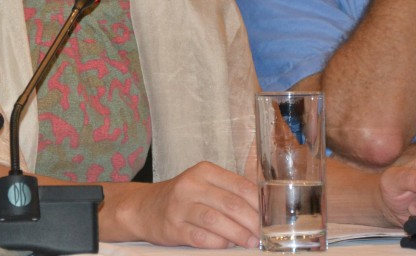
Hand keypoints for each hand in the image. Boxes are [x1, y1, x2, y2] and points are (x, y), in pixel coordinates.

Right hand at [104, 162, 258, 247]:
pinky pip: (200, 237)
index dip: (259, 204)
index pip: (241, 186)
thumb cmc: (183, 198)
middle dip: (252, 222)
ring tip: (250, 242)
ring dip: (237, 234)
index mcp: (205, 171)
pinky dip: (217, 242)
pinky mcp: (173, 226)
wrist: (144, 207)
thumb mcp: (204, 184)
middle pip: (231, 204)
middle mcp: (191, 185)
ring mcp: (180, 206)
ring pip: (216, 220)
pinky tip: (225, 244)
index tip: (270, 218)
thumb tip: (263, 210)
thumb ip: (229, 192)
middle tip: (263, 235)